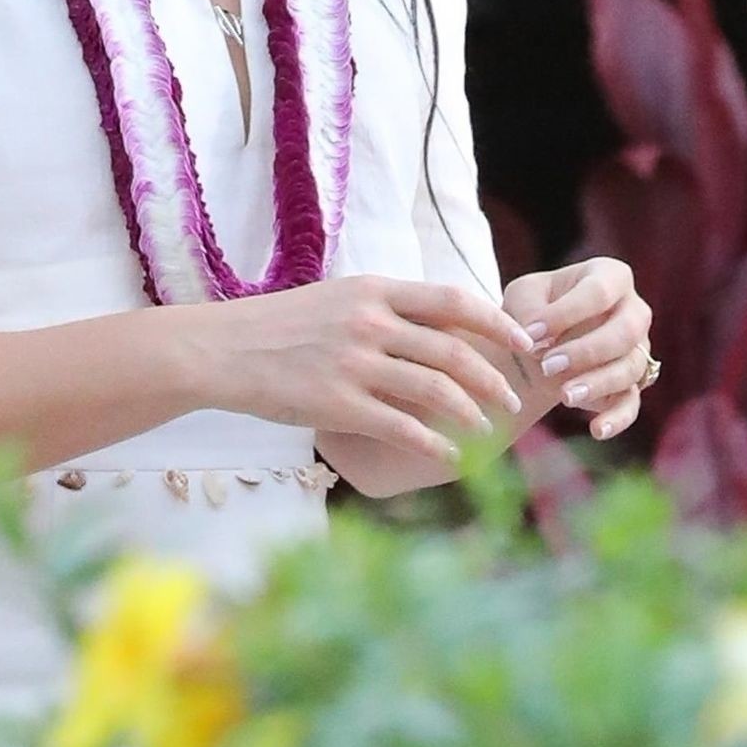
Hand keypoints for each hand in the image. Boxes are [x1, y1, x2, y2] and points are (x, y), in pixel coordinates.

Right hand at [206, 274, 536, 466]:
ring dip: (471, 415)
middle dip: (493, 379)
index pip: (454, 301)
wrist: (222, 349)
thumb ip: (388, 309)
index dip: (498, 324)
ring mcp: (353, 363)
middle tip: (511, 402)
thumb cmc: (281, 326)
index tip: (525, 344)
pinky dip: (434, 445)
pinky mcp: (337, 404)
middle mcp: (368, 322)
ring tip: (487, 431)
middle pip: (454, 351)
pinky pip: (402, 428)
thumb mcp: (337, 298)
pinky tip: (449, 457)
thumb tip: (446, 329)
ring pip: (436, 390)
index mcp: (373, 290)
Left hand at [501, 257, 652, 442]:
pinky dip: (617, 419)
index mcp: (609, 276)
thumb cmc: (532, 309)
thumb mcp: (522, 296)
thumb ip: (528, 311)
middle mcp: (633, 311)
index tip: (530, 333)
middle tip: (548, 366)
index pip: (598, 292)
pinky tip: (596, 430)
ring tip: (563, 396)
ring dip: (598, 383)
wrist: (535, 343)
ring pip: (630, 368)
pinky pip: (633, 403)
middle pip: (626, 331)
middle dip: (587, 351)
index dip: (565, 313)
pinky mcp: (631, 384)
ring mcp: (638, 349)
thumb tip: (536, 341)